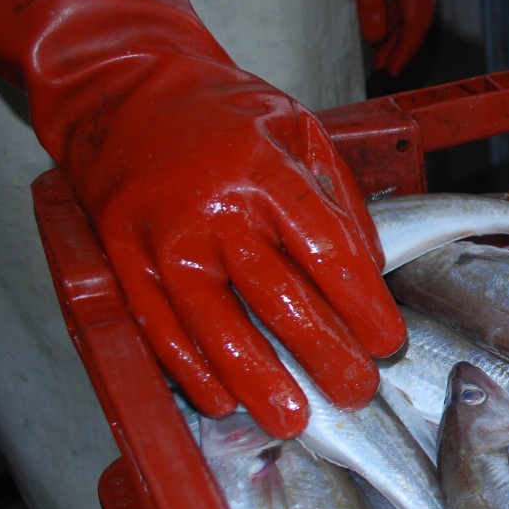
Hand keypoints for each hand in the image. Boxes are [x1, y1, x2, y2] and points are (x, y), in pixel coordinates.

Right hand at [67, 63, 407, 436]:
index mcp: (266, 173)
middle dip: (324, 353)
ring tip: (294, 419)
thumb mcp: (300, 130)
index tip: (387, 341)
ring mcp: (162, 239)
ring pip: (215, 326)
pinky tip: (223, 399)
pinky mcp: (122, 260)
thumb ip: (339, 198)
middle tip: (357, 390)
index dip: (361, 304)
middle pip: (278, 298)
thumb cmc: (224, 114)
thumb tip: (369, 268)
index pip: (327, 251)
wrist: (124, 89)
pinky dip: (190, 369)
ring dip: (257, 380)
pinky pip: (158, 327)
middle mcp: (214, 210)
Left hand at [338, 0, 436, 74]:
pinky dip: (387, 9)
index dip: (406, 50)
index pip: (417, 25)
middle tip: (386, 66)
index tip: (394, 70)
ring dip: (391, 28)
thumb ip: (370, 3)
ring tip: (378, 48)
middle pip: (414, 19)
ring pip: (404, 6)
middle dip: (400, 44)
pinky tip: (375, 17)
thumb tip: (373, 37)